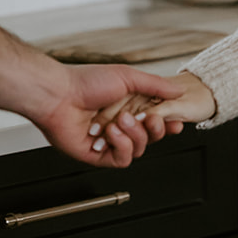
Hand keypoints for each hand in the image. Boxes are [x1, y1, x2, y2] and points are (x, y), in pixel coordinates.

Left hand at [35, 63, 184, 169]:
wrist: (58, 95)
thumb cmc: (85, 82)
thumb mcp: (127, 77)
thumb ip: (156, 85)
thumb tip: (179, 90)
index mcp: (128, 106)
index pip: (156, 120)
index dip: (167, 123)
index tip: (176, 122)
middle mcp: (120, 123)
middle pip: (151, 137)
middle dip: (155, 129)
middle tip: (150, 118)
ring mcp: (109, 140)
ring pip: (138, 149)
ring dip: (134, 135)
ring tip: (120, 120)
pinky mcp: (98, 154)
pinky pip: (122, 160)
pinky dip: (121, 146)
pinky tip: (111, 133)